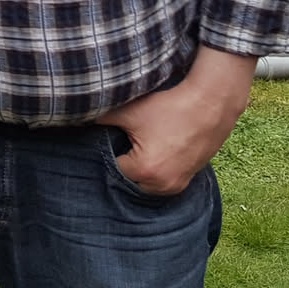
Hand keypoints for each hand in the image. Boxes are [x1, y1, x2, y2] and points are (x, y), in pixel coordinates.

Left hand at [95, 47, 256, 194]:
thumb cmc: (170, 105)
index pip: (113, 168)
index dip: (111, 149)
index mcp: (144, 171)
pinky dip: (161, 166)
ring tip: (146, 142)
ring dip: (144, 166)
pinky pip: (166, 177)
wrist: (211, 101)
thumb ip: (100, 118)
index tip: (117, 135)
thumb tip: (76, 118)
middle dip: (127, 161)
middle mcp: (163, 185)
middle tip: (130, 139)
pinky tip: (161, 145)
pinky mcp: (191, 177)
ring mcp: (180, 183)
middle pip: (131, 178)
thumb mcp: (131, 111)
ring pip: (149, 180)